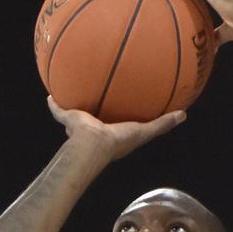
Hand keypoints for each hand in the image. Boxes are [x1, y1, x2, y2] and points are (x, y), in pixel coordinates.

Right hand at [47, 97, 185, 160]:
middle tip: (97, 94)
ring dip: (73, 104)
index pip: (118, 121)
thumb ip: (164, 123)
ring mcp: (81, 126)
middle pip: (97, 116)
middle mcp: (96, 130)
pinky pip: (58, 109)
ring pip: (76, 113)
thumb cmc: (119, 139)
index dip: (120, 113)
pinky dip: (52, 104)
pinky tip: (48, 93)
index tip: (122, 103)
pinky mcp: (68, 120)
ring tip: (70, 88)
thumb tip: (184, 115)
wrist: (94, 144)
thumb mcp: (146, 130)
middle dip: (96, 107)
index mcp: (113, 133)